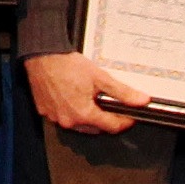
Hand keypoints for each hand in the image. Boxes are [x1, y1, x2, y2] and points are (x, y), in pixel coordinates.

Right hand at [24, 51, 143, 134]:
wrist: (43, 55)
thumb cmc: (67, 65)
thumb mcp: (100, 77)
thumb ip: (123, 92)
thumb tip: (141, 100)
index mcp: (84, 114)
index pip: (112, 127)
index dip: (124, 122)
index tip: (129, 116)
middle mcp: (69, 121)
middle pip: (96, 128)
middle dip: (106, 118)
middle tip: (110, 103)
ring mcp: (56, 118)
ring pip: (79, 124)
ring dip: (88, 116)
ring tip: (91, 99)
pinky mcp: (46, 112)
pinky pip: (63, 117)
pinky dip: (71, 111)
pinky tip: (74, 97)